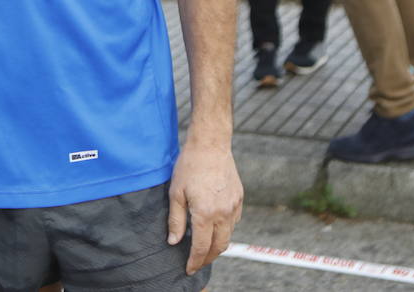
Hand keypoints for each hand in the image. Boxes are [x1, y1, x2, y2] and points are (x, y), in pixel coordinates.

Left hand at [167, 140, 242, 274]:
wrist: (211, 144)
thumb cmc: (190, 166)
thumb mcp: (176, 192)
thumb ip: (176, 220)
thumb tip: (174, 241)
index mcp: (205, 213)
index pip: (201, 247)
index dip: (195, 261)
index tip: (189, 269)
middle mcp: (223, 213)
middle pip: (219, 246)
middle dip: (207, 258)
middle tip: (197, 262)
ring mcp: (234, 206)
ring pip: (228, 235)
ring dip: (217, 245)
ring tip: (205, 247)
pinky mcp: (239, 198)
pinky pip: (234, 222)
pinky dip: (225, 230)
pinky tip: (215, 227)